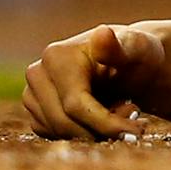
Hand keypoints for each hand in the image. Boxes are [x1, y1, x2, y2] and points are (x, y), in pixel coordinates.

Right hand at [22, 24, 165, 140]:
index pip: (76, 105)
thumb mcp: (138, 49)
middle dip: (102, 129)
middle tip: (133, 118)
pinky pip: (55, 135)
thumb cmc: (137, 55)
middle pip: (65, 123)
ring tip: (120, 110)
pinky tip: (101, 116)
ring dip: (94, 131)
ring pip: (60, 132)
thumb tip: (103, 34)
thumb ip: (121, 46)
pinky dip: (81, 133)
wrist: (130, 63)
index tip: (137, 132)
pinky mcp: (35, 110)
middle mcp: (37, 73)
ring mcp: (32, 93)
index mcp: (56, 56)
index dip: (106, 124)